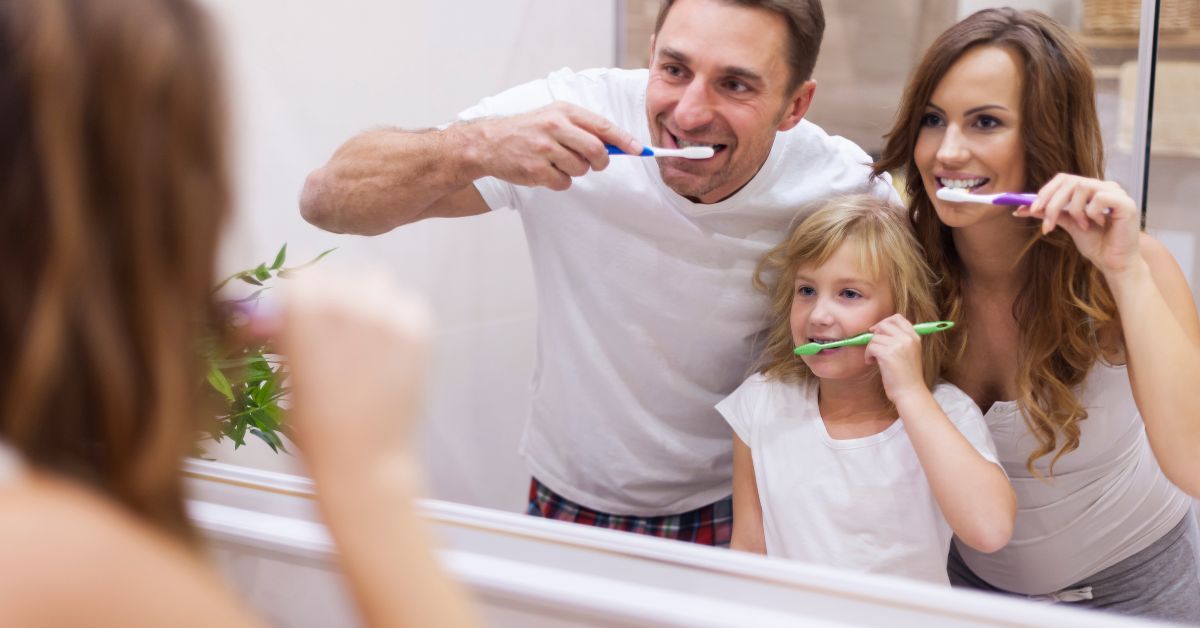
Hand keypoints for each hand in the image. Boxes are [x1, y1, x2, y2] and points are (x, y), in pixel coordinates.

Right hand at [273, 270, 431, 475]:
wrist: (363, 461)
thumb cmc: (315, 427)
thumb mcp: (287, 372)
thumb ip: (285, 333)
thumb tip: (272, 314)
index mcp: (303, 311)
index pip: (300, 275)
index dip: (297, 296)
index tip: (297, 312)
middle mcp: (346, 301)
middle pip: (337, 276)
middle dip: (329, 298)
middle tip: (329, 330)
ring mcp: (387, 313)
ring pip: (374, 282)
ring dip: (365, 300)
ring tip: (361, 336)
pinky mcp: (418, 328)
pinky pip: (406, 302)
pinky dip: (396, 315)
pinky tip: (387, 346)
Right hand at [472, 102, 641, 190]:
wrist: (489, 143)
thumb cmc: (528, 130)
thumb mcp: (554, 117)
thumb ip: (582, 128)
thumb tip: (617, 145)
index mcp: (563, 111)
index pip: (602, 126)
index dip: (624, 140)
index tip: (639, 150)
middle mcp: (554, 127)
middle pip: (596, 150)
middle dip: (601, 161)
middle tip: (594, 163)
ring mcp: (544, 149)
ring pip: (581, 169)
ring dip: (575, 171)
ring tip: (557, 162)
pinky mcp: (535, 170)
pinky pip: (564, 183)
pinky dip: (559, 181)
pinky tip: (545, 171)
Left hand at [864, 314, 926, 404]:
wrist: (910, 392)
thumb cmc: (907, 376)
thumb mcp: (910, 352)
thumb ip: (900, 340)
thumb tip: (878, 329)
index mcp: (914, 337)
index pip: (898, 318)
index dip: (884, 322)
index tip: (877, 331)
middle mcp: (907, 339)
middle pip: (884, 325)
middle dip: (875, 335)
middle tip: (873, 347)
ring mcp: (898, 345)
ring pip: (875, 337)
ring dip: (870, 348)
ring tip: (874, 359)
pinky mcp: (888, 354)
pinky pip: (871, 347)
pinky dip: (868, 355)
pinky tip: (872, 363)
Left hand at [1014, 174, 1140, 276]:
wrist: (1113, 262)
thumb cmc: (1096, 243)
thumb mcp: (1068, 225)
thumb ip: (1050, 213)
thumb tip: (1023, 208)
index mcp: (1091, 189)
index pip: (1063, 179)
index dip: (1045, 191)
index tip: (1030, 209)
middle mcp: (1104, 186)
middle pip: (1070, 181)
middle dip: (1053, 203)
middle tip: (1047, 224)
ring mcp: (1116, 193)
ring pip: (1082, 187)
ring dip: (1075, 210)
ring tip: (1082, 226)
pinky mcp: (1126, 203)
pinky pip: (1100, 198)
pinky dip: (1092, 213)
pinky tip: (1099, 224)